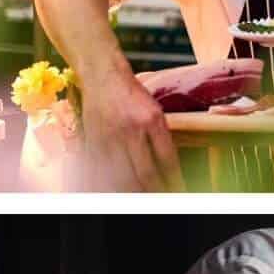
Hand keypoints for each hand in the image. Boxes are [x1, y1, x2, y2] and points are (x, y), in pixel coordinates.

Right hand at [78, 68, 183, 195]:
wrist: (103, 77)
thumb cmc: (131, 93)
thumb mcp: (154, 110)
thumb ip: (161, 137)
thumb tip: (168, 167)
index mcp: (152, 120)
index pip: (167, 160)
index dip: (173, 180)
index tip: (178, 190)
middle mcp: (132, 131)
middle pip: (145, 174)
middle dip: (156, 191)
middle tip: (164, 197)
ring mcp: (111, 139)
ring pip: (125, 177)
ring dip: (137, 191)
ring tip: (146, 196)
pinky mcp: (95, 144)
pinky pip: (104, 172)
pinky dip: (113, 185)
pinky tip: (121, 190)